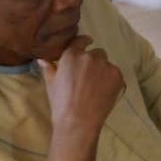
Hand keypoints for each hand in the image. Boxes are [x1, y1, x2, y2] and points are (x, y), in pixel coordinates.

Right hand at [39, 35, 122, 160]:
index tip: (86, 45)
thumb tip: (42, 58)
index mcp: (72, 55)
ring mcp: (106, 65)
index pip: (81, 40)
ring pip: (106, 63)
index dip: (84, 42)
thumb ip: (49, 67)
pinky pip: (115, 73)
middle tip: (88, 77)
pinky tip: (103, 92)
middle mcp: (90, 56)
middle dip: (93, 61)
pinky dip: (111, 79)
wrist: (78, 121)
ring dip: (103, 70)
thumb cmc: (61, 103)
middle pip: (96, 53)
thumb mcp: (51, 84)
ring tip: (96, 86)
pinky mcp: (117, 75)